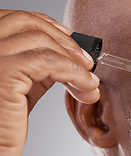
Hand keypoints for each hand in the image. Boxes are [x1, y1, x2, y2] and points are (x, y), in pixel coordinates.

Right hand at [0, 10, 99, 155]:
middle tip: (87, 64)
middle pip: (27, 24)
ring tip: (90, 80)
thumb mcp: (21, 89)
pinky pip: (49, 62)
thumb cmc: (4, 127)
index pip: (16, 21)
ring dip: (73, 59)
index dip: (48, 27)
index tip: (73, 46)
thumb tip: (65, 61)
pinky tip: (86, 87)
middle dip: (65, 43)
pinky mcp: (4, 73)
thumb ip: (37, 71)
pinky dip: (75, 73)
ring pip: (41, 40)